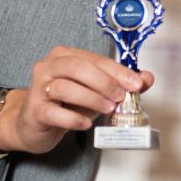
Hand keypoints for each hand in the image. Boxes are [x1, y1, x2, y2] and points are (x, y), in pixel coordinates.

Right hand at [0, 47, 153, 156]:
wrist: (34, 124)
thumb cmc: (66, 104)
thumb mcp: (95, 92)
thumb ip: (120, 84)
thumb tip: (147, 78)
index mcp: (65, 56)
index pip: (94, 59)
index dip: (117, 71)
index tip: (136, 84)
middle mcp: (48, 67)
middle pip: (77, 67)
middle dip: (104, 82)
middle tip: (120, 97)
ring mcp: (38, 88)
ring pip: (65, 87)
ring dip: (91, 99)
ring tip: (107, 109)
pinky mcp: (35, 111)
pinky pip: (54, 112)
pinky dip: (73, 118)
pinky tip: (85, 124)